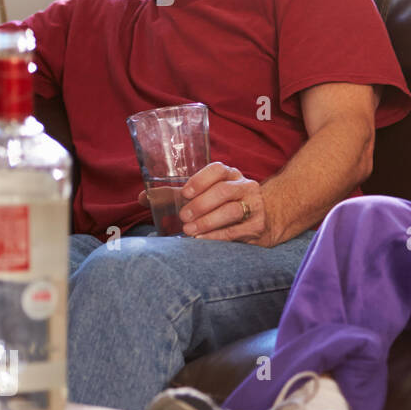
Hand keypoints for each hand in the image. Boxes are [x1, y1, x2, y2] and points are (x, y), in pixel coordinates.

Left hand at [138, 162, 271, 245]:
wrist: (267, 219)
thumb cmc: (226, 205)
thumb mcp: (206, 195)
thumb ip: (176, 196)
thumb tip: (143, 197)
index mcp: (231, 175)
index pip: (218, 170)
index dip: (201, 180)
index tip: (185, 192)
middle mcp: (245, 187)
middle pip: (223, 191)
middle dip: (201, 205)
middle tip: (183, 217)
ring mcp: (254, 206)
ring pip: (231, 211)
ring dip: (207, 221)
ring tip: (190, 231)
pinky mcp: (257, 226)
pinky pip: (236, 231)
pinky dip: (216, 236)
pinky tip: (202, 239)